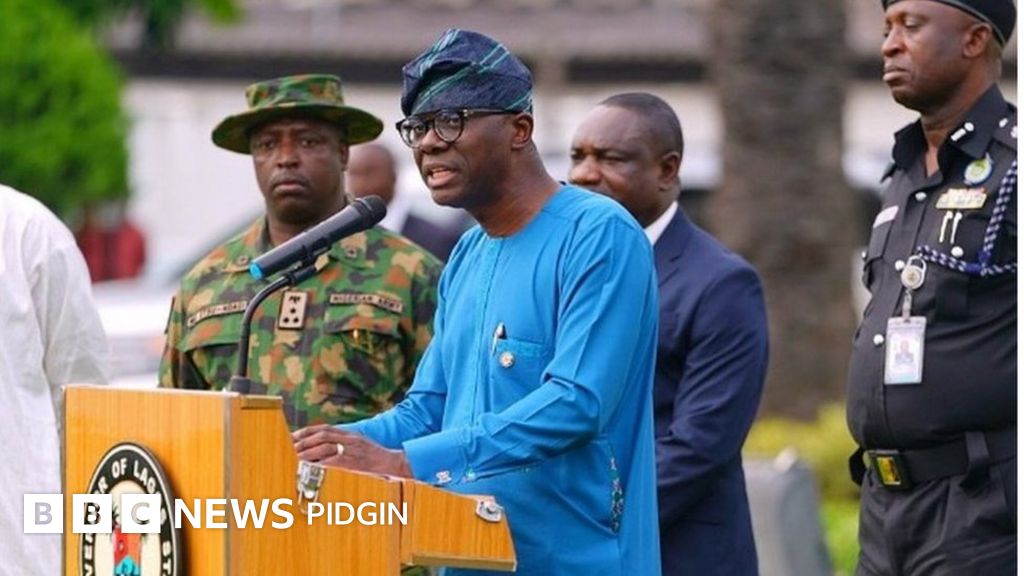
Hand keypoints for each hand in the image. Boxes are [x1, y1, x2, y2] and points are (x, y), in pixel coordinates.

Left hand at [291, 424, 412, 477]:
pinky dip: (319, 461)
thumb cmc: (376, 458)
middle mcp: (349, 439)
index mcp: (350, 434)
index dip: (307, 431)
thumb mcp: (360, 447)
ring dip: (308, 449)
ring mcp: (351, 449)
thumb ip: (344, 446)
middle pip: (322, 434)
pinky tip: (309, 464)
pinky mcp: (352, 461)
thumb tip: (325, 452)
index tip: (293, 435)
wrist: (393, 463)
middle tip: (289, 445)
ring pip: (325, 445)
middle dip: (304, 439)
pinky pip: (332, 459)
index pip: (325, 428)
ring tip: (294, 454)